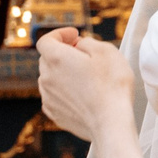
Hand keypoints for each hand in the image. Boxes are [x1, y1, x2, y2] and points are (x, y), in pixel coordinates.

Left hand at [37, 27, 136, 144]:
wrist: (110, 122)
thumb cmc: (111, 85)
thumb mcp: (107, 51)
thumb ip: (89, 42)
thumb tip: (80, 45)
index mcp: (57, 58)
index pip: (45, 40)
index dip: (59, 34)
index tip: (74, 35)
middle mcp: (46, 77)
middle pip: (47, 59)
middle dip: (62, 53)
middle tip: (83, 54)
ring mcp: (48, 97)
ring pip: (50, 78)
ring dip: (62, 73)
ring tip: (85, 76)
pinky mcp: (54, 113)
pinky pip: (54, 96)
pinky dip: (64, 91)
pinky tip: (82, 94)